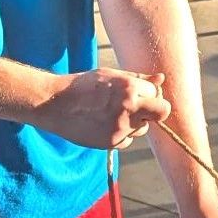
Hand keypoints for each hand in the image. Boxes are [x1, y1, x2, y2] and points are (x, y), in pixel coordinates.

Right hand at [37, 67, 170, 149]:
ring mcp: (121, 127)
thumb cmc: (84, 85)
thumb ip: (140, 79)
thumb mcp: (112, 76)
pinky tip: (103, 124)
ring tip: (112, 114)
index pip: (158, 93)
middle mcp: (129, 107)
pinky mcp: (112, 142)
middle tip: (139, 108)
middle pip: (161, 113)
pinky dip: (121, 134)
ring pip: (143, 128)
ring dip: (135, 123)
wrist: (56, 104)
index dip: (150, 94)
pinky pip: (127, 140)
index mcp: (130, 87)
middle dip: (154, 111)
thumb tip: (161, 78)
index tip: (141, 94)